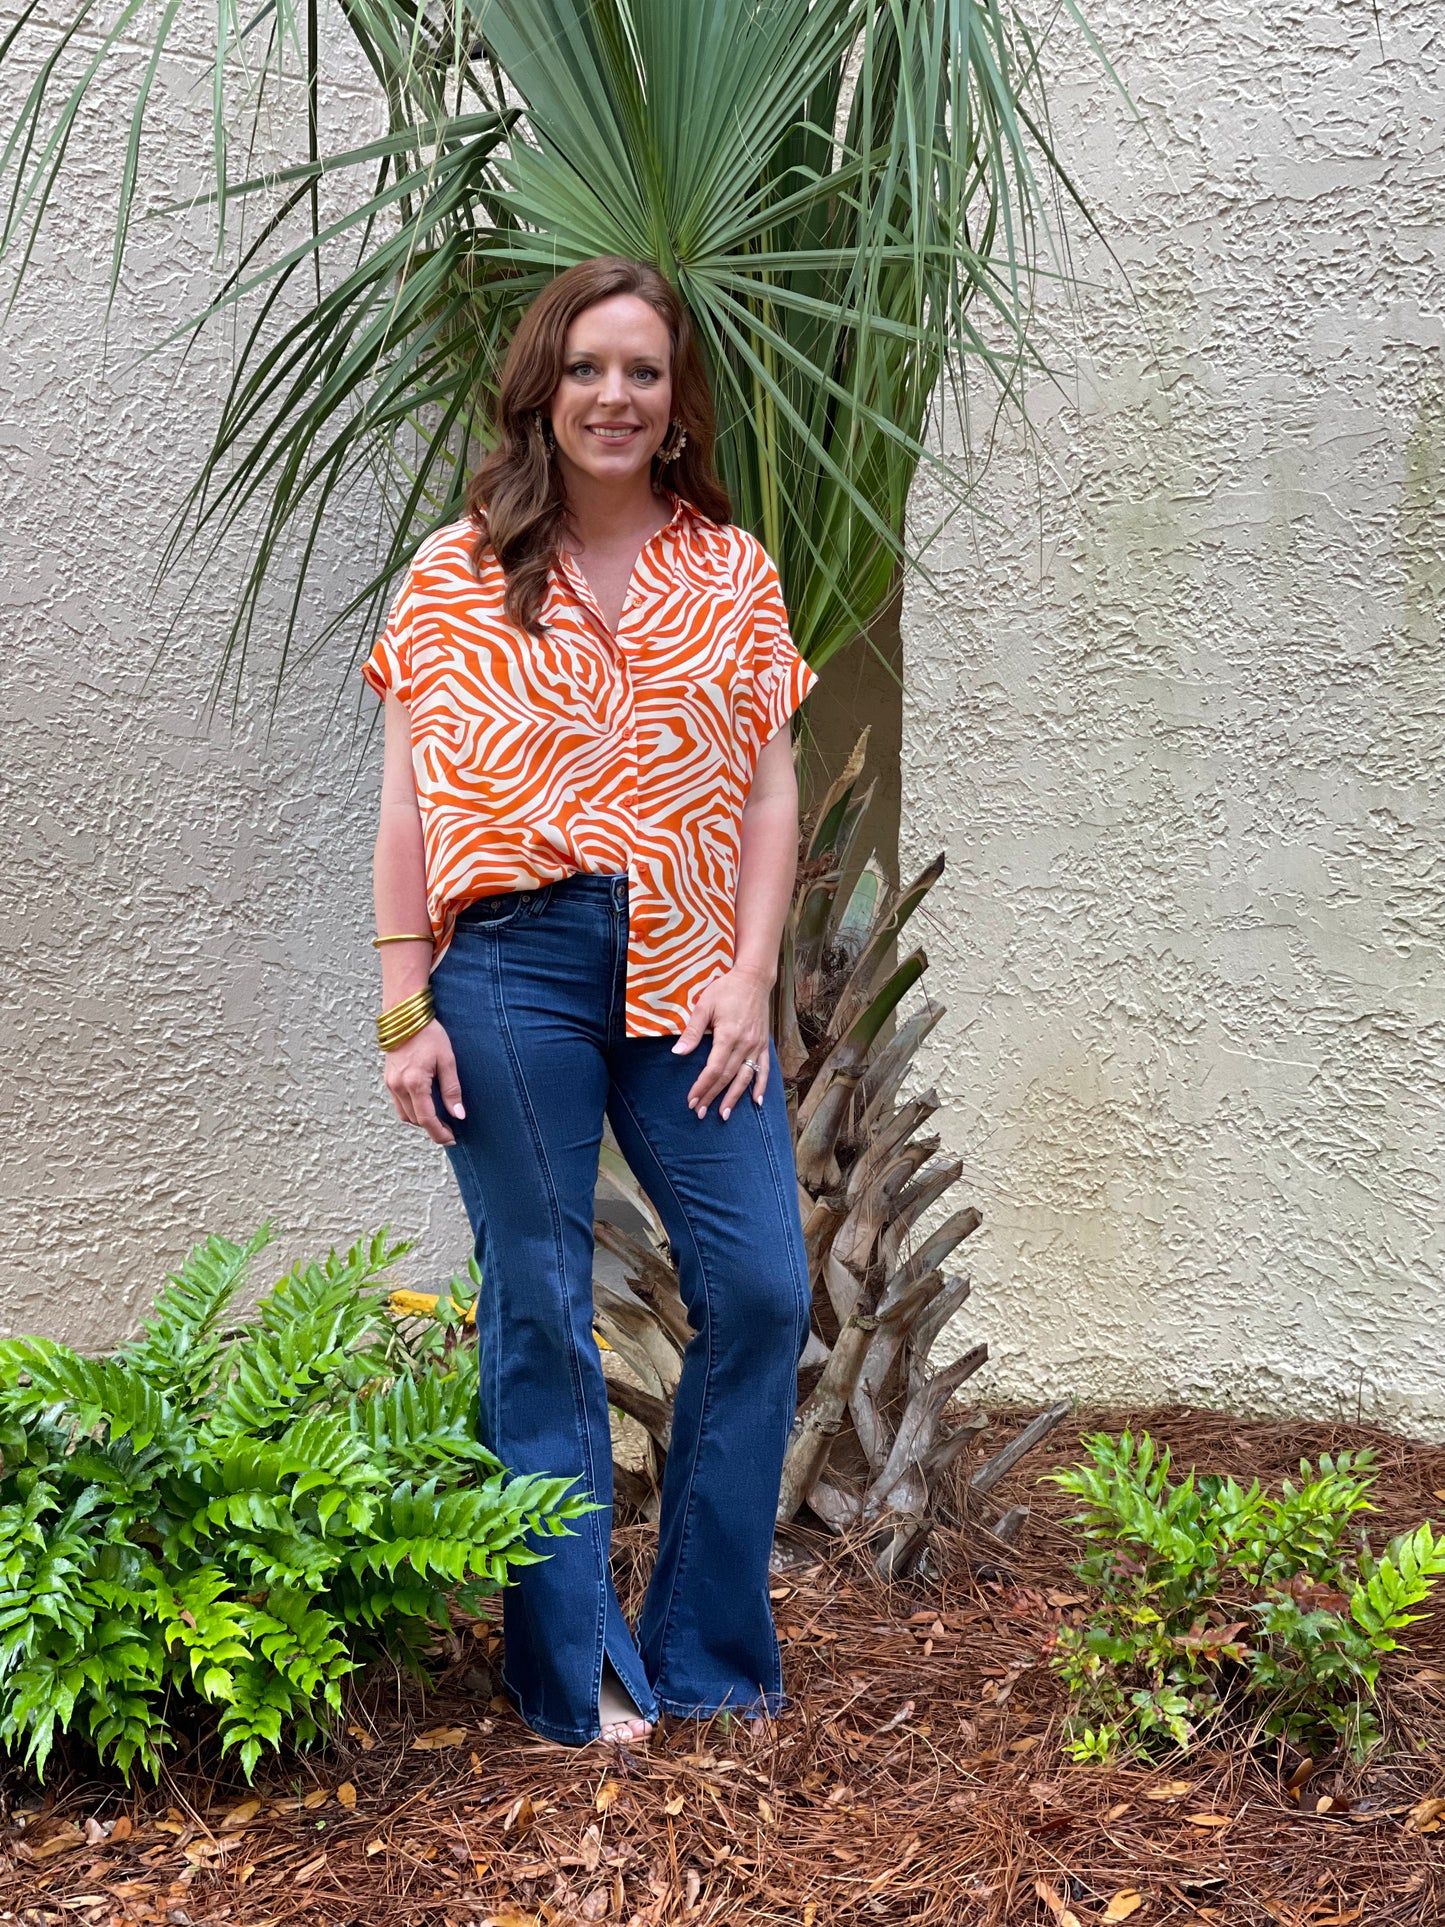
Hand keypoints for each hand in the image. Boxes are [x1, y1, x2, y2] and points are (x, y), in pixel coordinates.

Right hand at [383, 1020, 465, 1145]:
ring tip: (439, 1119)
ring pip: (405, 1114)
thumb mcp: (447, 1060)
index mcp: (415, 1083)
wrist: (405, 1016)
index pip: (427, 1119)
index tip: (452, 1139)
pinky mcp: (388, 1079)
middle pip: (415, 1120)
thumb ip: (452, 1089)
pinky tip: (425, 1105)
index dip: (439, 1133)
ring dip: (421, 1120)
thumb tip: (459, 1114)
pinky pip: (399, 1103)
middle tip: (449, 1130)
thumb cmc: (429, 1035)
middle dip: (432, 1129)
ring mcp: (390, 1083)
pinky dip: (412, 1109)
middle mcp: (399, 1086)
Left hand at [671, 967, 771, 1119]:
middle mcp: (745, 1044)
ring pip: (745, 1078)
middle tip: (700, 1113)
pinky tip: (756, 1101)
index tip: (692, 1100)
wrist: (753, 979)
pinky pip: (764, 1069)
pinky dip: (761, 1086)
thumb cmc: (726, 990)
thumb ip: (692, 1032)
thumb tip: (678, 1053)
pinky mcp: (764, 1044)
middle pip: (727, 1077)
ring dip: (734, 1098)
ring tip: (723, 1114)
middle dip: (713, 1096)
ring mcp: (756, 1046)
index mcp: (728, 1036)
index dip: (702, 1086)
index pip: (714, 1069)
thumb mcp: (704, 1006)